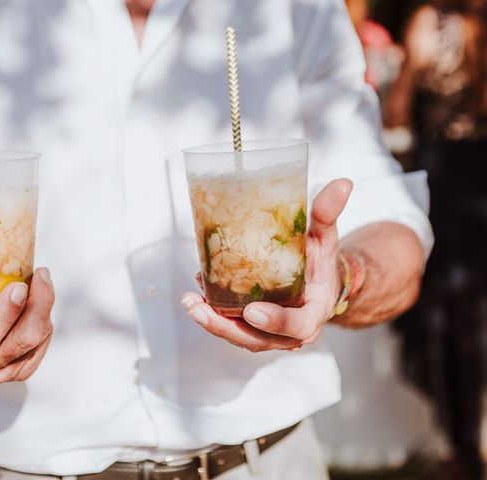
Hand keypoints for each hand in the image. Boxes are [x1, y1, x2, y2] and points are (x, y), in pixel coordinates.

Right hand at [0, 267, 54, 381]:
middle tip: (41, 274)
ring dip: (44, 307)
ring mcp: (6, 369)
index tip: (18, 286)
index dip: (4, 315)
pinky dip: (46, 318)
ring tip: (40, 279)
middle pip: (23, 339)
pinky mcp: (23, 367)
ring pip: (38, 338)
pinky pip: (44, 342)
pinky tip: (39, 300)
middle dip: (38, 304)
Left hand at [181, 179, 352, 351]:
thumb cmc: (320, 262)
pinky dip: (213, 314)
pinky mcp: (253, 329)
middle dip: (226, 327)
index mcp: (314, 312)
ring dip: (213, 322)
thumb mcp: (325, 238)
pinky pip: (232, 326)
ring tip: (190, 302)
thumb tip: (342, 183)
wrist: (318, 282)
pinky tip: (196, 296)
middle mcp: (291, 331)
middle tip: (200, 308)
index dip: (275, 321)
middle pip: (258, 338)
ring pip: (239, 335)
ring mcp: (270, 333)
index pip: (297, 325)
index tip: (252, 311)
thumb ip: (328, 214)